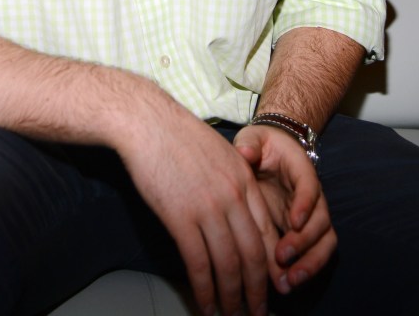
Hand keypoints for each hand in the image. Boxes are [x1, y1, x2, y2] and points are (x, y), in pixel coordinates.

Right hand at [118, 107, 285, 315]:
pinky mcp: (181, 217)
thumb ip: (233, 180)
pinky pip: (199, 264)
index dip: (271, 265)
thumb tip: (236, 212)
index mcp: (244, 179)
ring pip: (229, 266)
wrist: (147, 122)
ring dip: (232, 298)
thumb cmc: (178, 134)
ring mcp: (208, 208)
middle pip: (254, 255)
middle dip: (258, 292)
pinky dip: (205, 290)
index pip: (267, 232)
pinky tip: (206, 305)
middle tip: (257, 313)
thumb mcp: (219, 151)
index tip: (271, 285)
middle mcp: (233, 196)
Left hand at [233, 123, 336, 294]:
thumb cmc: (262, 146)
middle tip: (283, 256)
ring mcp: (310, 216)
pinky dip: (304, 269)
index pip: (310, 186)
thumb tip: (245, 152)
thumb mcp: (254, 138)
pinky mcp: (303, 232)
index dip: (304, 204)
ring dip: (310, 263)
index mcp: (301, 170)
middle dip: (305, 241)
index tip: (294, 221)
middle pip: (321, 221)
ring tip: (289, 279)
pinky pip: (313, 253)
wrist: (271, 153)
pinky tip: (286, 283)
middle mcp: (312, 196)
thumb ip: (250, 144)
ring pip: (324, 242)